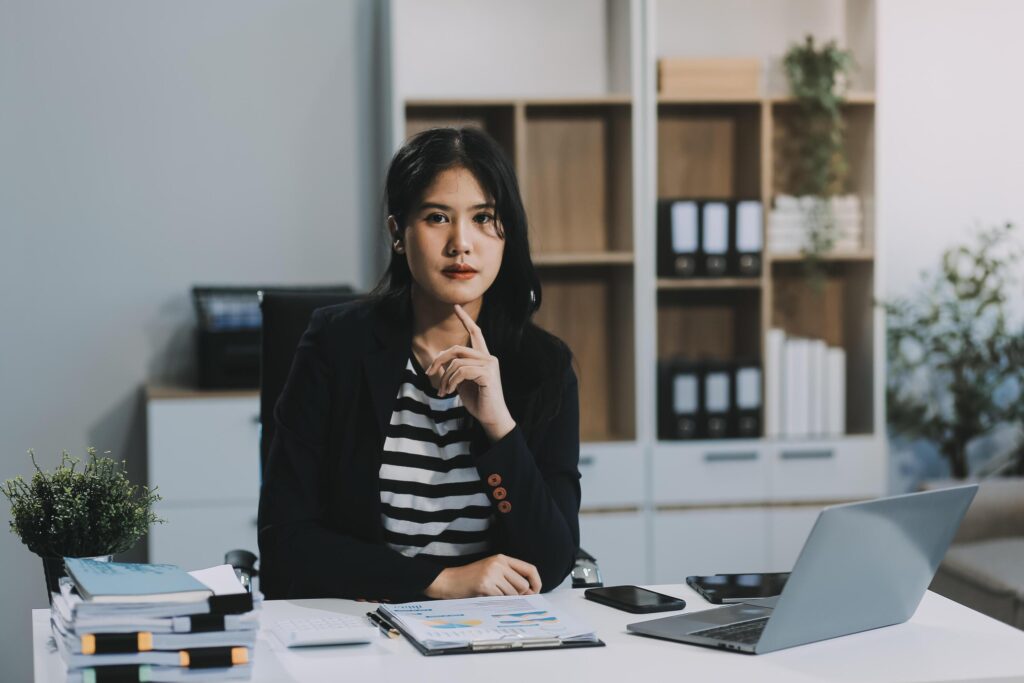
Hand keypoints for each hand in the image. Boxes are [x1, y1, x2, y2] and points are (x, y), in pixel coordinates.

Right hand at [424, 554, 541, 598]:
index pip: (529, 569)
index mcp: (502, 558)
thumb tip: (530, 592)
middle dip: (519, 596)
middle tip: (507, 598)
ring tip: (493, 595)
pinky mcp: (485, 584)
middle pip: (523, 585)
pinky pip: (501, 598)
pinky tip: (487, 596)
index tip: (535, 592)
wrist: (450, 580)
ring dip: (506, 599)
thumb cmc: (471, 579)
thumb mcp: (493, 572)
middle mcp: (499, 563)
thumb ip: (510, 577)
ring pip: (513, 593)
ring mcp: (492, 573)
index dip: (536, 582)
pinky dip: (497, 601)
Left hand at [425, 304, 515, 440]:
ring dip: (445, 378)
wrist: (491, 418)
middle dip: (440, 359)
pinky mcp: (488, 374)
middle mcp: (489, 357)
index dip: (465, 319)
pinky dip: (451, 382)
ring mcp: (490, 365)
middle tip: (430, 372)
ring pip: (457, 362)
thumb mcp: (461, 383)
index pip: (475, 333)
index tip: (456, 306)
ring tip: (443, 391)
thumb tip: (439, 361)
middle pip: (457, 348)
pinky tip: (450, 392)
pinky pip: (462, 371)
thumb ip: (454, 369)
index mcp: (483, 357)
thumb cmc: (478, 401)